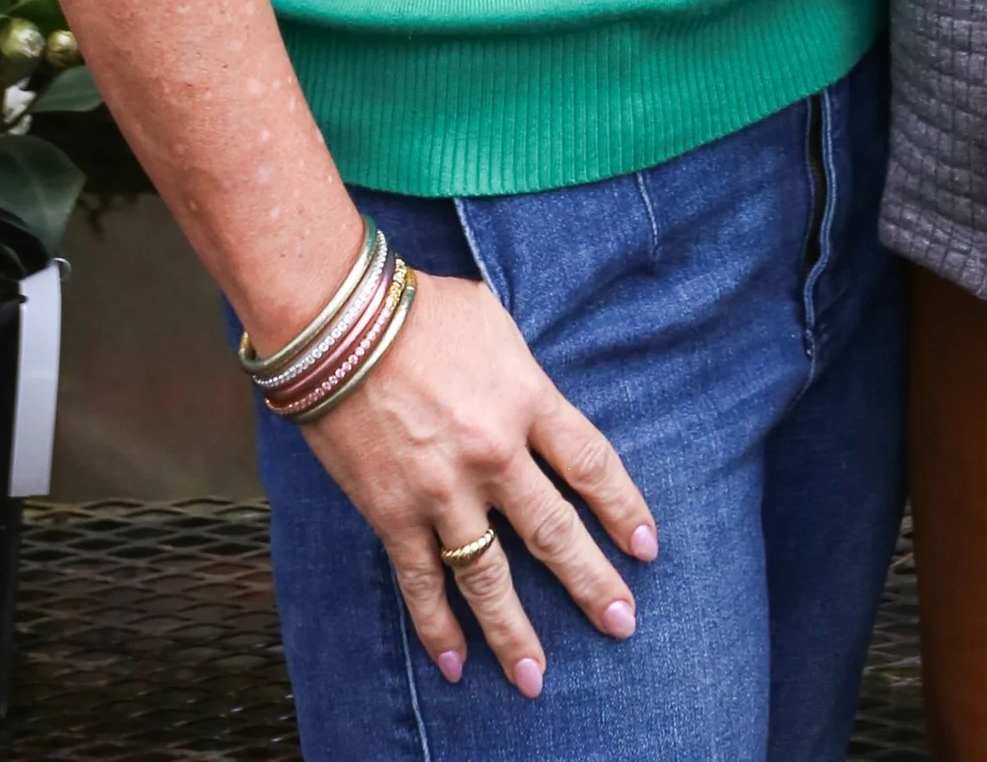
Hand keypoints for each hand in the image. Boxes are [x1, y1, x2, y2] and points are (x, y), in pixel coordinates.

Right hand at [299, 271, 657, 694]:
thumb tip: (535, 405)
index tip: (645, 547)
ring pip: (490, 576)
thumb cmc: (421, 310)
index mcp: (527, 399)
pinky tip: (455, 663)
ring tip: (537, 677)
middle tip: (622, 623)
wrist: (340, 322)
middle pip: (555, 531)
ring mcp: (443, 490)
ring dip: (516, 631)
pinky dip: (438, 626)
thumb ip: (523, 376)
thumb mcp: (495, 324)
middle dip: (592, 583)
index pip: (591, 465)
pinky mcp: (393, 512)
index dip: (623, 508)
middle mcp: (495, 454)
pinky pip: (421, 581)